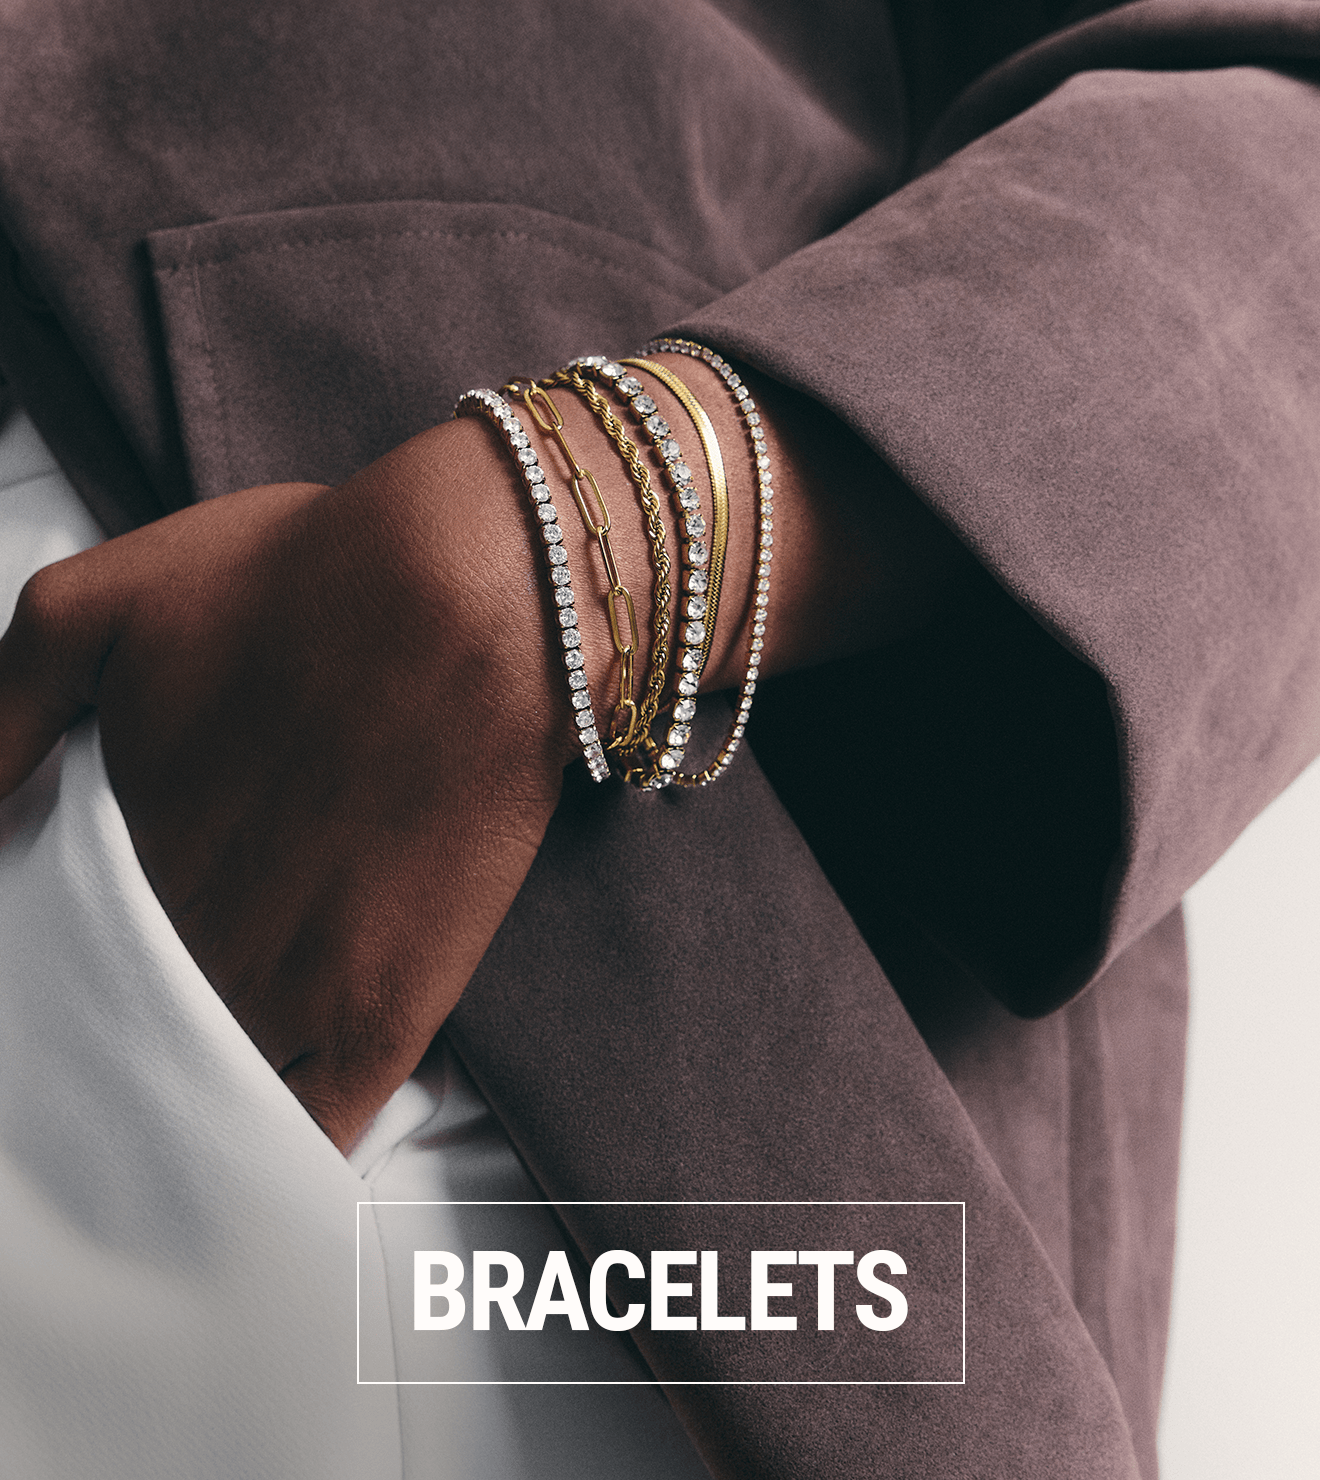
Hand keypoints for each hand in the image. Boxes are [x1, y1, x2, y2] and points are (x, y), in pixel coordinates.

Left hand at [0, 359, 966, 1150]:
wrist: (476, 596)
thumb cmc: (296, 582)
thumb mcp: (90, 602)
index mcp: (113, 851)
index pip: (46, 969)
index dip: (46, 990)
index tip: (50, 997)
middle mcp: (189, 935)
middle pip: (117, 1040)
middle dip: (97, 1055)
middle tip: (96, 1062)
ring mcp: (292, 984)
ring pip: (200, 1097)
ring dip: (169, 1118)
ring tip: (158, 1132)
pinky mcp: (388, 1009)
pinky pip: (314, 1127)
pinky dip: (272, 1157)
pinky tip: (248, 1165)